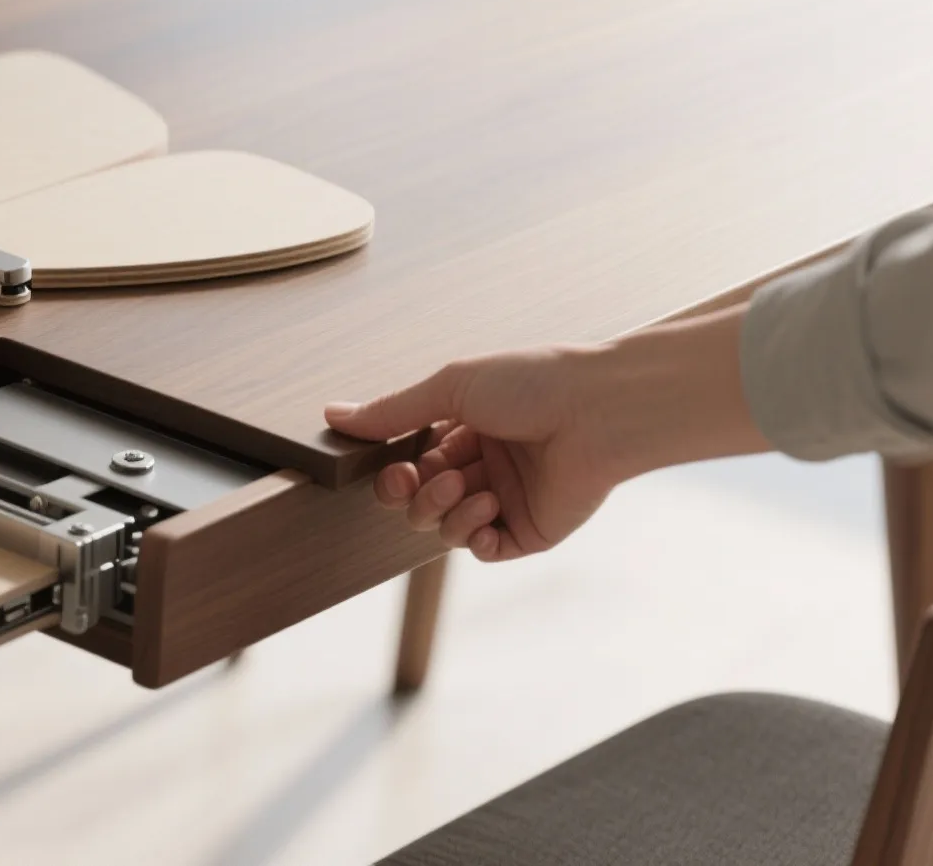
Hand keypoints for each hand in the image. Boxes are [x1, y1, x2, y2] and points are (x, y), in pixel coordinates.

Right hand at [324, 307, 765, 562]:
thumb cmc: (532, 383)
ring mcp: (505, 502)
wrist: (600, 409)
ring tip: (466, 486)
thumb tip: (333, 414)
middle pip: (418, 501)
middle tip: (420, 479)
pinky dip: (472, 532)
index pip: (409, 463)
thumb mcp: (450, 388)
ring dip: (443, 509)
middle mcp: (482, 467)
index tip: (392, 466)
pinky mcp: (529, 532)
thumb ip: (392, 411)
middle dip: (412, 494)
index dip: (392, 472)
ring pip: (444, 527)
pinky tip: (486, 505)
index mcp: (465, 430)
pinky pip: (481, 549)